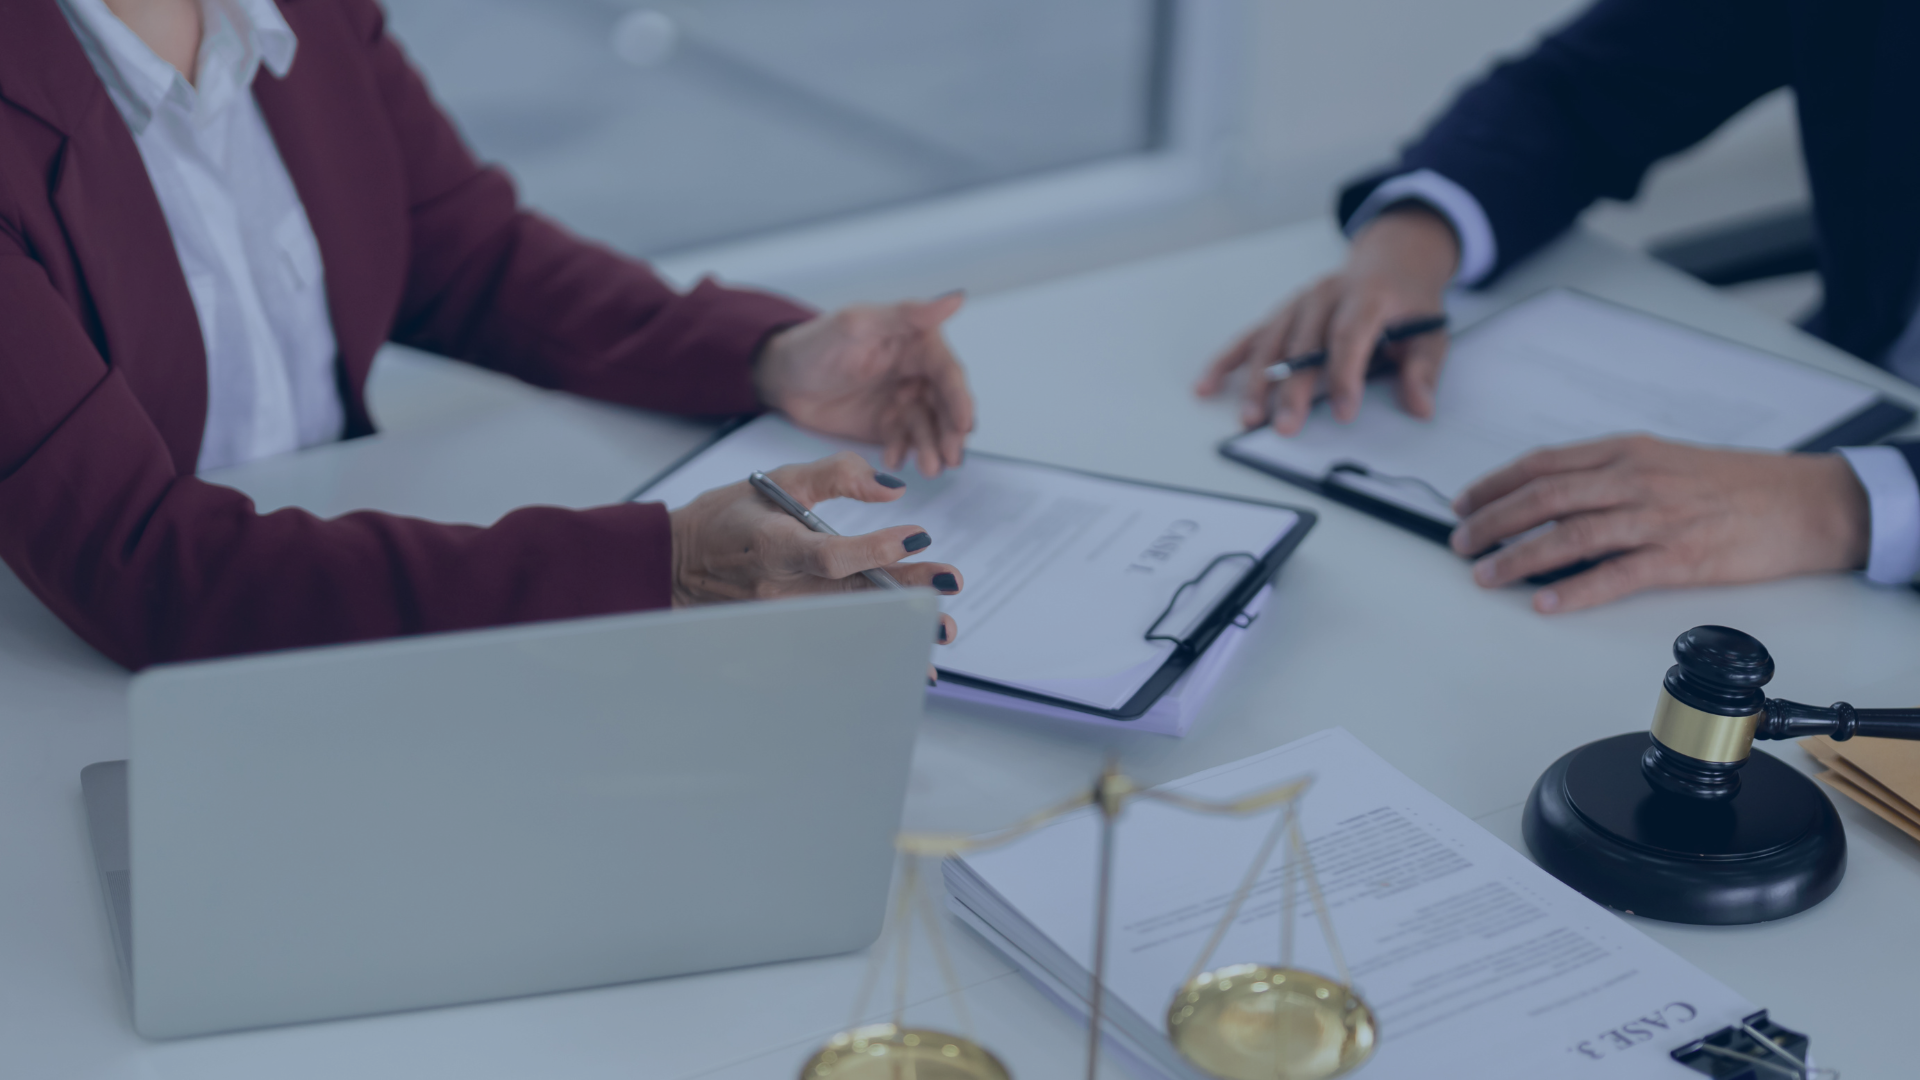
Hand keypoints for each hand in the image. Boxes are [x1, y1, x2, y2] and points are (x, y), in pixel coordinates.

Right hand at [669, 452, 961, 648]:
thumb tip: (894, 489)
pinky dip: (869, 646)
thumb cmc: (731, 516)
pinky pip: (832, 640)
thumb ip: (838, 475)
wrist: (678, 563)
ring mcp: (779, 617)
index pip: (831, 556)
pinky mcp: (781, 632)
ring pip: (848, 626)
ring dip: (896, 631)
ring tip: (939, 635)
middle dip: (904, 596)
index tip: (918, 538)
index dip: (877, 551)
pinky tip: (903, 656)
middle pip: (851, 597)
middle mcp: (778, 588)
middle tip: (949, 594)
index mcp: (775, 544)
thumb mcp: (780, 479)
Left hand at [756, 293, 972, 476]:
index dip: (959, 399)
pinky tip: (894, 460)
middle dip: (950, 433)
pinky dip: (905, 453)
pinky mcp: (887, 426)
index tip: (964, 425)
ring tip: (929, 468)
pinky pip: (905, 442)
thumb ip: (908, 315)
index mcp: (917, 342)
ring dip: (932, 448)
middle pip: (945, 406)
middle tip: (949, 457)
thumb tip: (955, 298)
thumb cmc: (815, 343)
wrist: (780, 379)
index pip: (947, 373)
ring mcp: (902, 401)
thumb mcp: (859, 324)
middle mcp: (916, 372)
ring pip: (929, 428)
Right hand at [1195, 206, 1457, 434]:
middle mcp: (1326, 295)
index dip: (1345, 375)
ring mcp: (1299, 303)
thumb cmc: (1407, 302)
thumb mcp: (1431, 331)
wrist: (1390, 260)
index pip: (1349, 335)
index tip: (1344, 412)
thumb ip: (1423, 369)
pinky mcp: (1282, 313)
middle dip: (1293, 389)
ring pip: (1272, 343)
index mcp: (1366, 295)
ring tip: (1248, 417)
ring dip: (1257, 382)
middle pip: (1303, 344)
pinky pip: (1250, 338)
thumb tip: (1422, 406)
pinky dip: (1227, 362)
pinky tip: (1207, 385)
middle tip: (1286, 426)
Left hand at [1449, 435, 1869, 612]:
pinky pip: (1615, 576)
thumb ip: (1609, 474)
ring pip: (1570, 535)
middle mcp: (1634, 479)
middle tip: (1460, 544)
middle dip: (1492, 522)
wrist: (1804, 502)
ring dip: (1519, 558)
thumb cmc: (1735, 484)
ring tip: (1487, 575)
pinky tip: (1546, 603)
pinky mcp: (1679, 558)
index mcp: (1626, 452)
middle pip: (1544, 498)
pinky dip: (1574, 591)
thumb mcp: (1664, 460)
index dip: (1495, 485)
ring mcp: (1657, 519)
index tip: (1464, 505)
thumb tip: (1551, 498)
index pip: (1542, 464)